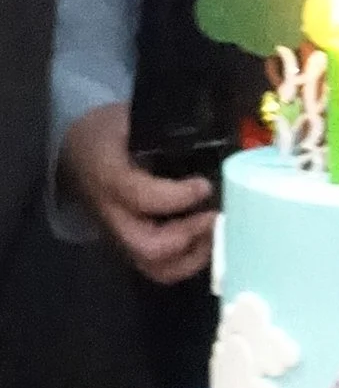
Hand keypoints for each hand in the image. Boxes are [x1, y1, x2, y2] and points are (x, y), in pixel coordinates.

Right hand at [58, 104, 215, 283]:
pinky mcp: (129, 247)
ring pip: (156, 267)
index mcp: (107, 177)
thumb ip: (160, 132)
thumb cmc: (105, 132)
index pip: (143, 198)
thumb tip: (206, 141)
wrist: (75, 152)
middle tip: (213, 215)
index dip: (179, 196)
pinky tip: (205, 240)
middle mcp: (111, 215)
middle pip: (148, 247)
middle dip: (188, 235)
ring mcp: (119, 236)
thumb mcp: (125, 119)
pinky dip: (187, 262)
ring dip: (192, 257)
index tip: (205, 185)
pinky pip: (159, 268)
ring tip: (214, 232)